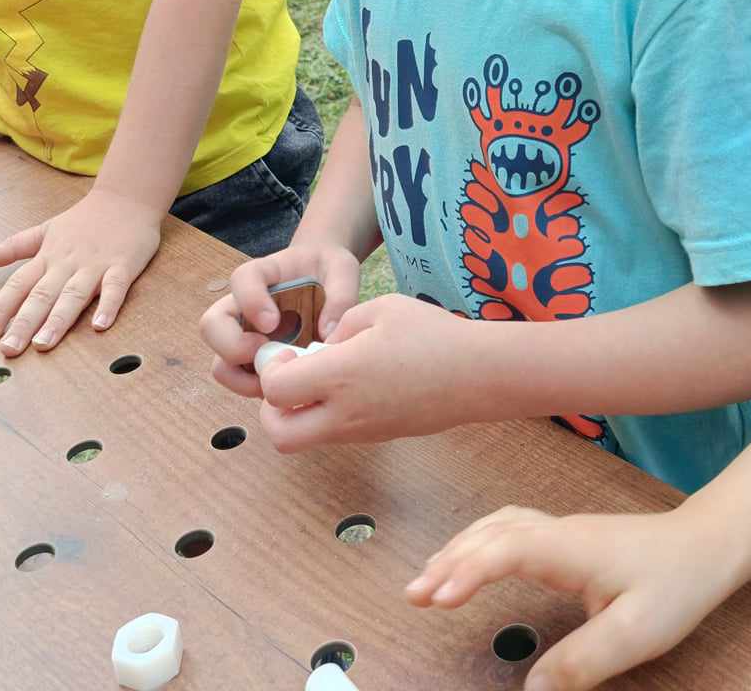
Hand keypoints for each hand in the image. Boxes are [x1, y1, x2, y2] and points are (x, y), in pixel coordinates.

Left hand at [0, 188, 163, 353]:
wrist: (127, 196)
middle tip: (9, 349)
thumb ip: (15, 247)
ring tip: (43, 345)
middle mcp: (67, 263)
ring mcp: (95, 265)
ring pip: (73, 295)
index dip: (1, 310)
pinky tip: (100, 326)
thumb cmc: (85, 219)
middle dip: (24, 323)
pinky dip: (108, 306)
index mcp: (48, 257)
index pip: (18, 285)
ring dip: (58, 320)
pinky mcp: (123, 266)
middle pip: (42, 295)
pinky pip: (115, 288)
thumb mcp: (46, 229)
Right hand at [199, 242, 362, 398]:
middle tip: (267, 354)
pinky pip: (239, 381)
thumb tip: (328, 334)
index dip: (250, 301)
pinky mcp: (253, 360)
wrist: (326, 279)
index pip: (241, 279)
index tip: (272, 322)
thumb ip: (340, 295)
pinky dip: (255, 390)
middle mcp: (242, 306)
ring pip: (219, 362)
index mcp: (263, 274)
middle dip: (233, 346)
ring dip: (241, 378)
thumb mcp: (342, 271)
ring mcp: (244, 335)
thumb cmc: (329, 271)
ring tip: (277, 379)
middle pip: (211, 325)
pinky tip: (285, 388)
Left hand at [256, 292, 483, 451]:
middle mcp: (345, 412)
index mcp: (341, 375)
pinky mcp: (378, 437)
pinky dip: (329, 416)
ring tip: (326, 379)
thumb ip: (342, 324)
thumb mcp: (383, 309)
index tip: (290, 353)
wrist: (479, 375)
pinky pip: (336, 435)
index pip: (275, 391)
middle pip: (280, 436)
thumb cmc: (434, 335)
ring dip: (301, 414)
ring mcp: (362, 432)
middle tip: (290, 381)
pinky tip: (354, 386)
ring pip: (307, 440)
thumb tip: (325, 344)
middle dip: (271, 411)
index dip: (271, 372)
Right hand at [405, 507, 740, 690]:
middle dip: (447, 562)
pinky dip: (479, 542)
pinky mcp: (566, 538)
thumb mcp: (636, 633)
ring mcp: (561, 531)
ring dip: (458, 549)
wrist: (707, 544)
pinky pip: (509, 529)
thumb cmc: (676, 583)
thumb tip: (533, 690)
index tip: (435, 599)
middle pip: (490, 534)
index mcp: (570, 549)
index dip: (467, 571)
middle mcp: (558, 532)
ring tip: (427, 582)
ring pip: (496, 527)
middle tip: (413, 597)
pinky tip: (470, 558)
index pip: (506, 550)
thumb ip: (583, 663)